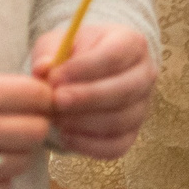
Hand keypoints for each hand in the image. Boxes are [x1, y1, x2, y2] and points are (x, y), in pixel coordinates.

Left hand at [30, 24, 157, 159]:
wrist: (86, 74)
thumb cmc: (73, 54)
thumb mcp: (59, 43)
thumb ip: (48, 52)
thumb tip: (43, 69)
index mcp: (132, 43)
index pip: (115, 56)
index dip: (84, 68)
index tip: (55, 77)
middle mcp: (145, 74)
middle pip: (124, 90)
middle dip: (87, 98)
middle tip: (57, 100)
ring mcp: (142, 106)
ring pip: (122, 120)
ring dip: (85, 122)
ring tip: (57, 118)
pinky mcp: (133, 132)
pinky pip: (117, 146)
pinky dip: (89, 145)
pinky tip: (65, 136)